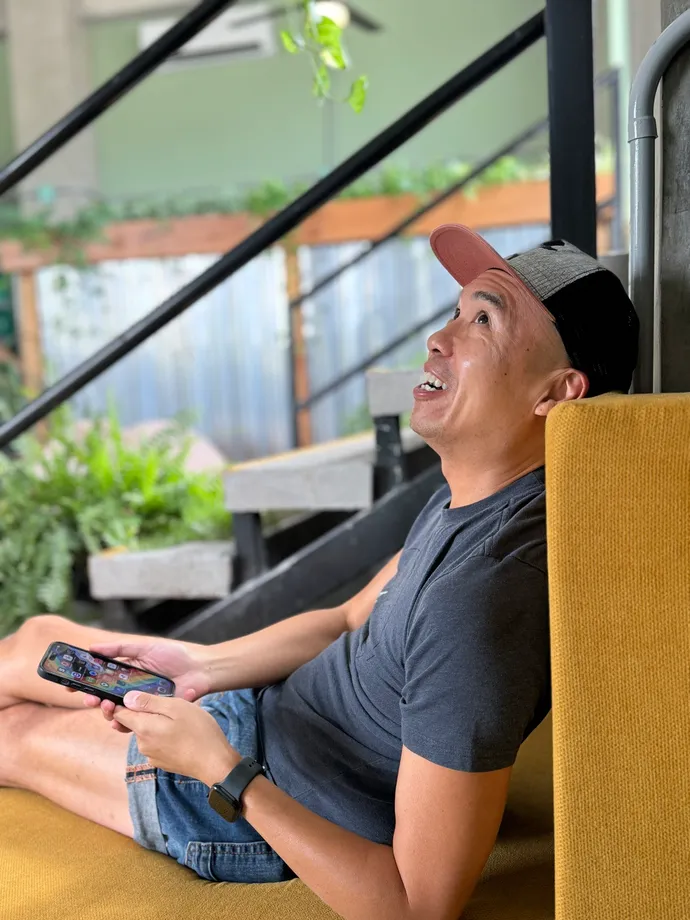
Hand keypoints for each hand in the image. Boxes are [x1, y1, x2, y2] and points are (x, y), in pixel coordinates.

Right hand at [71, 641, 211, 731]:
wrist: (200, 670)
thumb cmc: (174, 657)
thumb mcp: (144, 648)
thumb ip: (120, 648)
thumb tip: (92, 648)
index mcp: (126, 674)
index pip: (100, 681)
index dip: (85, 685)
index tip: (71, 686)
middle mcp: (130, 690)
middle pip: (104, 699)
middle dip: (93, 701)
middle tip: (90, 700)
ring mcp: (140, 704)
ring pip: (116, 713)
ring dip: (106, 712)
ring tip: (106, 706)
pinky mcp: (151, 715)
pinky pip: (133, 724)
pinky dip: (123, 724)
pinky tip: (119, 722)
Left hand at [114, 691, 238, 785]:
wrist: (214, 762)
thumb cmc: (198, 731)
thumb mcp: (176, 707)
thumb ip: (149, 703)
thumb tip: (126, 699)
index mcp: (143, 728)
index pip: (119, 714)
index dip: (119, 703)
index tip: (129, 695)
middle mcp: (142, 744)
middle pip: (134, 722)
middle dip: (146, 712)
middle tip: (169, 705)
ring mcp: (151, 755)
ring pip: (147, 732)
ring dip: (157, 724)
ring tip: (180, 719)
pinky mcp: (161, 762)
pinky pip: (156, 743)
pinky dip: (164, 735)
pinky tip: (181, 733)